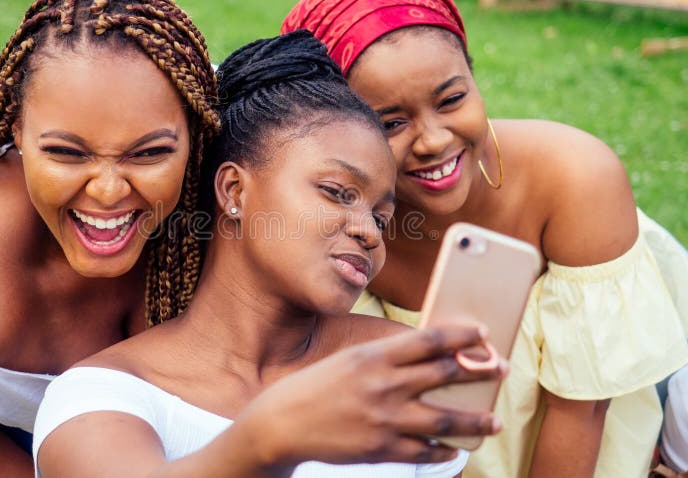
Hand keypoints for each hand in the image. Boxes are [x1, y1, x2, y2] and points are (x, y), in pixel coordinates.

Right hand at [238, 325, 506, 467]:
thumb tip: (430, 357)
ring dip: (475, 420)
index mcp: (375, 356)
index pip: (430, 340)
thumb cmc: (318, 385)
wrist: (282, 423)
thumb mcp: (351, 360)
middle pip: (446, 374)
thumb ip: (387, 358)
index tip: (483, 333)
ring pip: (445, 420)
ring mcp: (384, 420)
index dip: (461, 335)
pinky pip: (425, 452)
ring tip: (494, 420)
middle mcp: (384, 386)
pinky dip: (444, 450)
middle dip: (480, 371)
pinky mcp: (381, 449)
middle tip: (502, 369)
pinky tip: (455, 448)